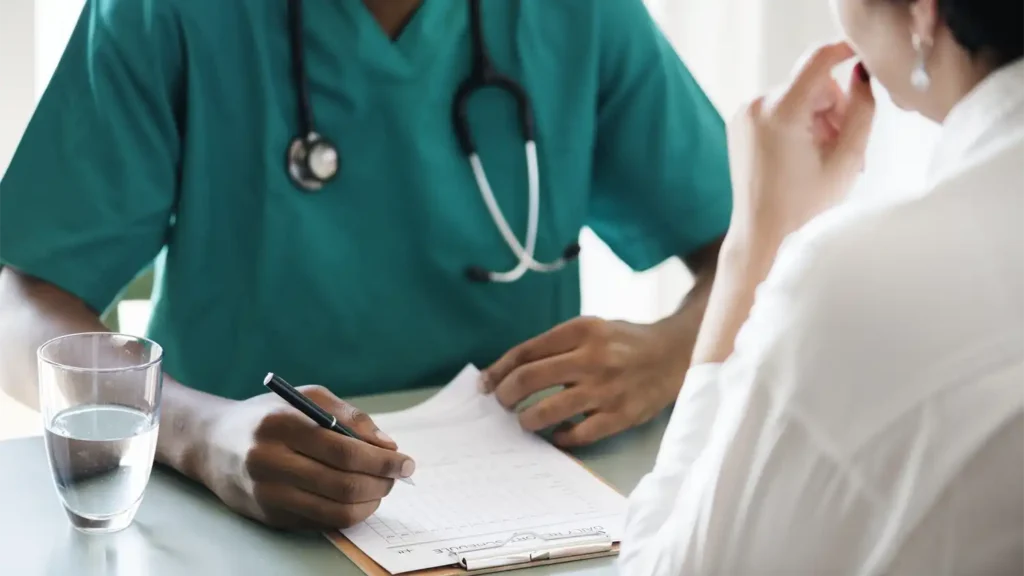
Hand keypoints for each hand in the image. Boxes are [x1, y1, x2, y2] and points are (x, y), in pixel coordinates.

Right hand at [196, 387, 414, 530]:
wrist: (212, 443)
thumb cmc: (269, 416)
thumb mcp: (307, 399)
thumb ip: (350, 417)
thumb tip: (387, 446)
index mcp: (281, 425)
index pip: (344, 451)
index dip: (383, 461)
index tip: (406, 462)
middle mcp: (269, 461)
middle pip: (343, 485)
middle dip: (381, 483)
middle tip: (396, 476)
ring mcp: (267, 494)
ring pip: (335, 511)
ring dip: (369, 504)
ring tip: (380, 488)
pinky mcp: (268, 516)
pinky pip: (320, 522)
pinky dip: (347, 513)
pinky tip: (356, 499)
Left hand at [481, 317, 682, 447]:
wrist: (674, 354)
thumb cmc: (623, 342)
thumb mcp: (590, 330)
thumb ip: (556, 347)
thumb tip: (510, 372)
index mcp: (581, 330)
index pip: (526, 352)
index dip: (499, 370)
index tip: (486, 383)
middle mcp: (592, 357)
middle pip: (529, 379)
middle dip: (505, 395)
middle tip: (502, 403)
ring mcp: (606, 389)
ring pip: (547, 410)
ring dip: (526, 419)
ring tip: (524, 421)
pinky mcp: (621, 415)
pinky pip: (578, 434)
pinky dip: (560, 437)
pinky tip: (557, 434)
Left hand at [727, 41, 875, 248]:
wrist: (762, 236)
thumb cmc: (804, 207)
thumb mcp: (847, 159)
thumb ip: (862, 110)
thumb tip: (862, 74)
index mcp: (780, 112)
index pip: (818, 60)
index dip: (844, 50)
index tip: (864, 55)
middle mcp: (756, 106)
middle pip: (813, 85)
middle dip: (835, 110)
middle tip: (845, 149)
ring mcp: (744, 115)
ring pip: (799, 98)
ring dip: (820, 120)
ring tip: (827, 159)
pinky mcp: (740, 125)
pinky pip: (780, 110)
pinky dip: (799, 125)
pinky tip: (806, 155)